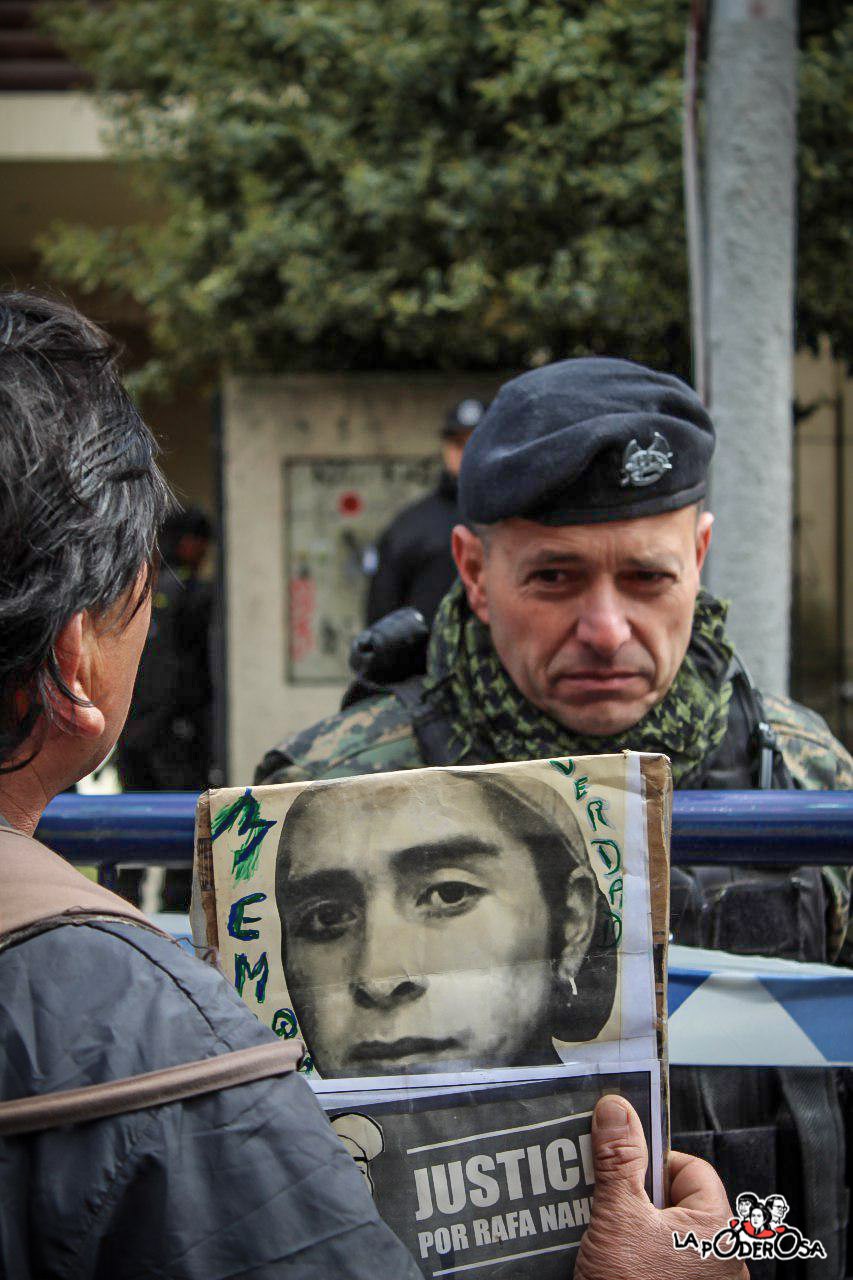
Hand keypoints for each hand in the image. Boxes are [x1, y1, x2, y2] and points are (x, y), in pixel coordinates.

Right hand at [575, 1095, 747, 1279]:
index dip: (651, 1160)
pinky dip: (634, 1259)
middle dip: (634, 1197)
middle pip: (674, 1202)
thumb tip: (617, 1110)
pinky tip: (606, 1262)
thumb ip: (618, 1160)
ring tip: (600, 1234)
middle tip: (603, 1199)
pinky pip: (660, 1265)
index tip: (619, 1164)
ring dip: (629, 1230)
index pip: (689, 1169)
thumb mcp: (618, 1217)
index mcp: (719, 1228)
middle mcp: (722, 1258)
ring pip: (663, 1237)